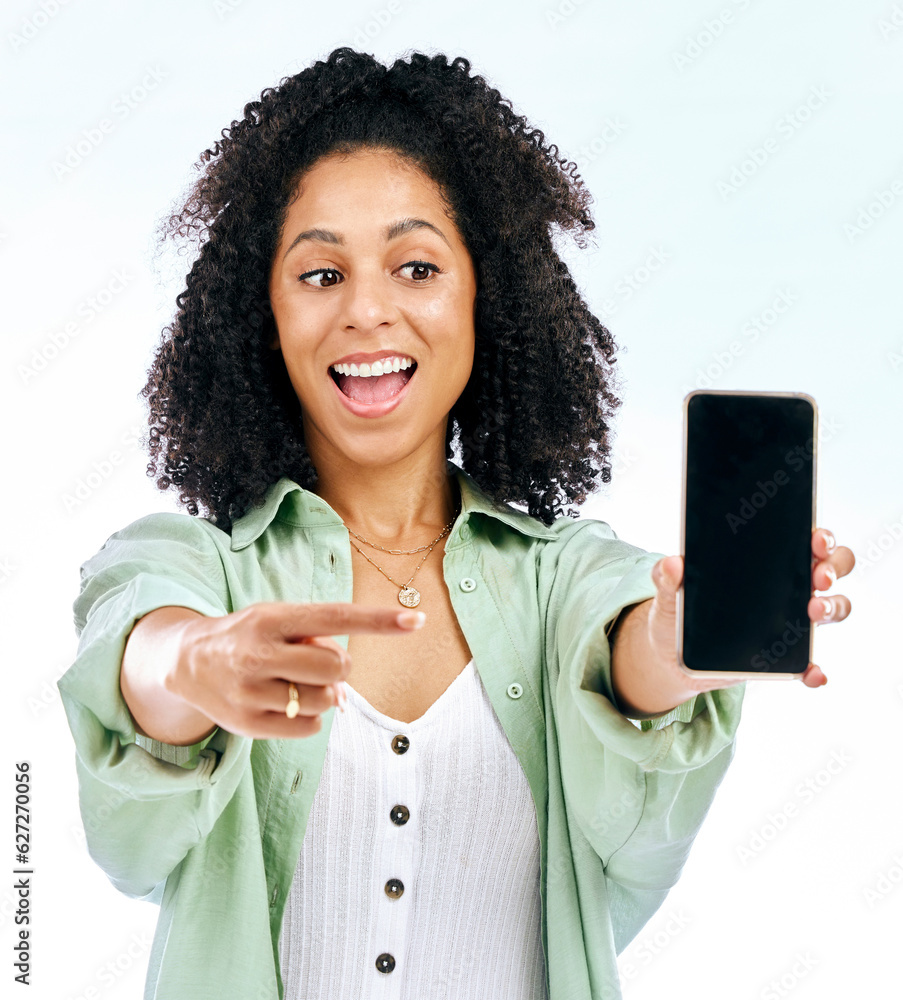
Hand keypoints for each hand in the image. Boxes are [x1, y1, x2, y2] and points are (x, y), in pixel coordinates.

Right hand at [166, 602, 424, 738]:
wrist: (185, 661)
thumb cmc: (250, 637)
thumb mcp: (276, 620)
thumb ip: (315, 640)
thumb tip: (342, 691)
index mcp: (272, 618)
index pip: (336, 616)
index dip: (379, 621)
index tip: (417, 620)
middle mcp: (259, 653)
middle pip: (337, 666)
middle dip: (337, 667)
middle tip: (312, 663)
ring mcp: (251, 691)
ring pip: (326, 700)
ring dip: (322, 693)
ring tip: (292, 682)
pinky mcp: (247, 725)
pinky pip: (310, 728)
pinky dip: (308, 717)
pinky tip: (283, 704)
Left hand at [649, 527, 854, 691]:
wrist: (672, 657)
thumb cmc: (677, 614)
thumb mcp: (668, 594)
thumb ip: (666, 578)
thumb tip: (672, 563)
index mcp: (766, 563)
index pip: (805, 542)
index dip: (820, 537)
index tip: (814, 540)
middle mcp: (786, 588)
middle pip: (831, 568)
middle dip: (833, 567)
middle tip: (818, 576)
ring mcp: (789, 622)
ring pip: (832, 608)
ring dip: (832, 608)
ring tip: (813, 611)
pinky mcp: (783, 657)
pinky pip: (809, 664)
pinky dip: (815, 670)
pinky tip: (813, 673)